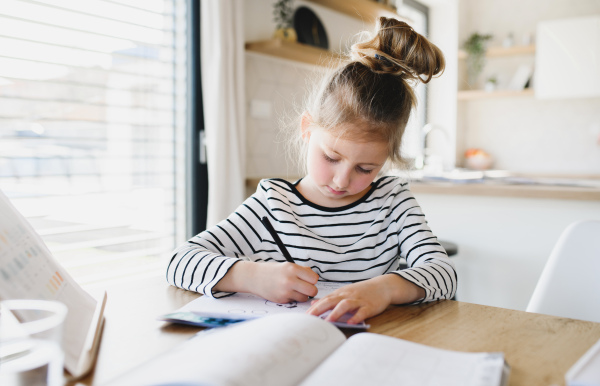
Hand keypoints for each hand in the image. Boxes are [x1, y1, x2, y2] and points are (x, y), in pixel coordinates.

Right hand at [251, 262, 318, 303]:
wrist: (254, 277)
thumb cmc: (273, 271)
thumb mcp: (287, 266)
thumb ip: (302, 271)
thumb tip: (314, 278)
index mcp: (292, 268)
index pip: (314, 278)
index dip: (312, 280)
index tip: (308, 279)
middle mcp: (289, 280)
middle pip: (313, 291)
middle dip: (311, 290)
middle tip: (305, 288)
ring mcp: (285, 291)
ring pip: (305, 298)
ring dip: (302, 295)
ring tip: (294, 290)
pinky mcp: (281, 299)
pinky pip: (295, 301)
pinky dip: (293, 298)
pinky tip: (285, 292)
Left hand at [306, 275, 425, 323]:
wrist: (382, 286)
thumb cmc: (362, 291)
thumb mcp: (344, 292)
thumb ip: (330, 298)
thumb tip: (314, 304)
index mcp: (340, 293)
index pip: (324, 300)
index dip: (314, 308)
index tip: (304, 317)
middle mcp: (348, 296)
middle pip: (331, 301)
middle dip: (320, 310)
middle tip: (310, 319)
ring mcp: (359, 300)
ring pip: (345, 305)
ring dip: (336, 313)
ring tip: (328, 321)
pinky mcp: (369, 306)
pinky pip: (362, 312)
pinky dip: (356, 317)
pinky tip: (351, 323)